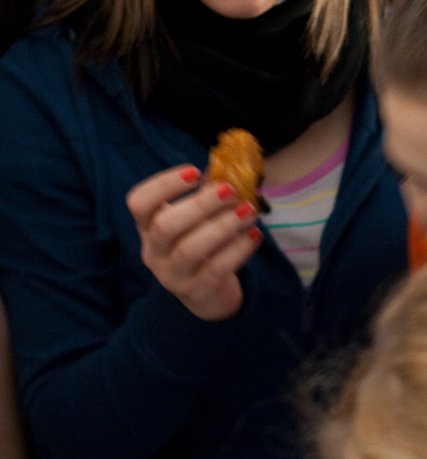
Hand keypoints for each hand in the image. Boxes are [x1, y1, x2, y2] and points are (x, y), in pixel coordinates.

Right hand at [126, 165, 261, 320]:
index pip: (138, 203)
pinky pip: (215, 270)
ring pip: (189, 250)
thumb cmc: (201, 244)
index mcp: (147, 226)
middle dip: (200, 205)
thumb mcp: (195, 220)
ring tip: (249, 210)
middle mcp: (153, 252)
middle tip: (231, 190)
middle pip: (165, 227)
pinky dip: (237, 250)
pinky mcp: (196, 292)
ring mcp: (172, 276)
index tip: (195, 171)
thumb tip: (230, 165)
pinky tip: (254, 234)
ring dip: (223, 226)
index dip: (163, 185)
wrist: (207, 293)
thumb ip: (206, 194)